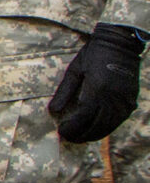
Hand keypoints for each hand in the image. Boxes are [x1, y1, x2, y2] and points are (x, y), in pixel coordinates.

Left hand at [50, 23, 144, 143]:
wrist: (121, 43)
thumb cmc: (93, 54)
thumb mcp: (74, 70)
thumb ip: (64, 92)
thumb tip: (52, 111)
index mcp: (98, 89)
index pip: (84, 116)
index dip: (72, 127)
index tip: (61, 132)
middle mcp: (113, 97)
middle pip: (97, 124)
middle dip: (81, 135)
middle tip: (68, 139)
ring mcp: (124, 99)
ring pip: (109, 125)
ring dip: (94, 135)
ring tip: (80, 138)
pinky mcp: (131, 99)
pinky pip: (119, 119)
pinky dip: (107, 128)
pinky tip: (97, 131)